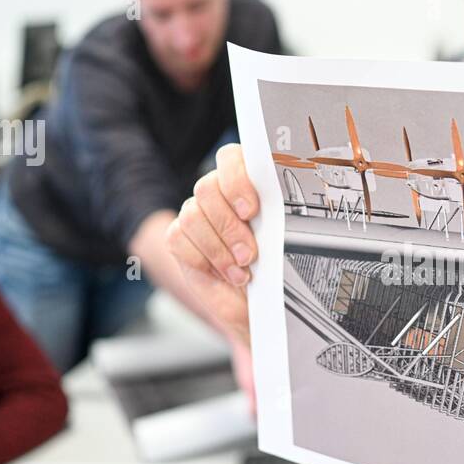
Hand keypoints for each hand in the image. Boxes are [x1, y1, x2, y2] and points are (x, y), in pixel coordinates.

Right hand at [167, 144, 259, 351]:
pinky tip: (229, 274)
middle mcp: (218, 194)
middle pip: (207, 187)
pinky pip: (180, 238)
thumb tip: (279, 213)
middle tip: (250, 253)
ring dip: (219, 246)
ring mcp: (197, 214)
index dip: (236, 180)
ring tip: (242, 267)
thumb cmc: (275, 273)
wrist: (259, 306)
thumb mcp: (284, 244)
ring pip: (193, 214)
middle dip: (229, 225)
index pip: (231, 158)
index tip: (251, 210)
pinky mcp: (181, 238)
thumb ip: (277, 221)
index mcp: (247, 183)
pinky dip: (205, 259)